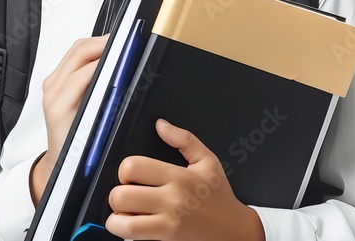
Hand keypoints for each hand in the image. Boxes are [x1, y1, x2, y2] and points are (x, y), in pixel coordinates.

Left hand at [29, 34, 108, 205]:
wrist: (57, 164)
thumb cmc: (75, 154)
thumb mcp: (96, 134)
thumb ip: (107, 108)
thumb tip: (122, 83)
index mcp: (60, 103)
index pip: (85, 69)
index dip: (107, 58)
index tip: (125, 51)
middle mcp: (52, 90)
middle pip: (78, 51)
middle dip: (103, 42)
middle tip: (125, 41)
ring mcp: (51, 84)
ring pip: (75, 50)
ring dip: (97, 44)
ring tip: (118, 45)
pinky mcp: (54, 82)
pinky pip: (72, 57)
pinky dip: (90, 51)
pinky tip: (105, 54)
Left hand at [105, 118, 265, 240]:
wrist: (237, 233)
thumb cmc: (221, 199)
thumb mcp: (208, 162)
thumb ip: (184, 139)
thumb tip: (160, 125)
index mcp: (178, 177)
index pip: (132, 167)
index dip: (124, 170)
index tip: (131, 176)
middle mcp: (172, 200)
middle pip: (120, 195)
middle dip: (117, 195)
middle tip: (126, 195)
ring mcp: (169, 224)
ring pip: (122, 221)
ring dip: (117, 217)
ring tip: (126, 213)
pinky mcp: (167, 240)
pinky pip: (133, 237)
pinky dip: (127, 232)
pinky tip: (136, 226)